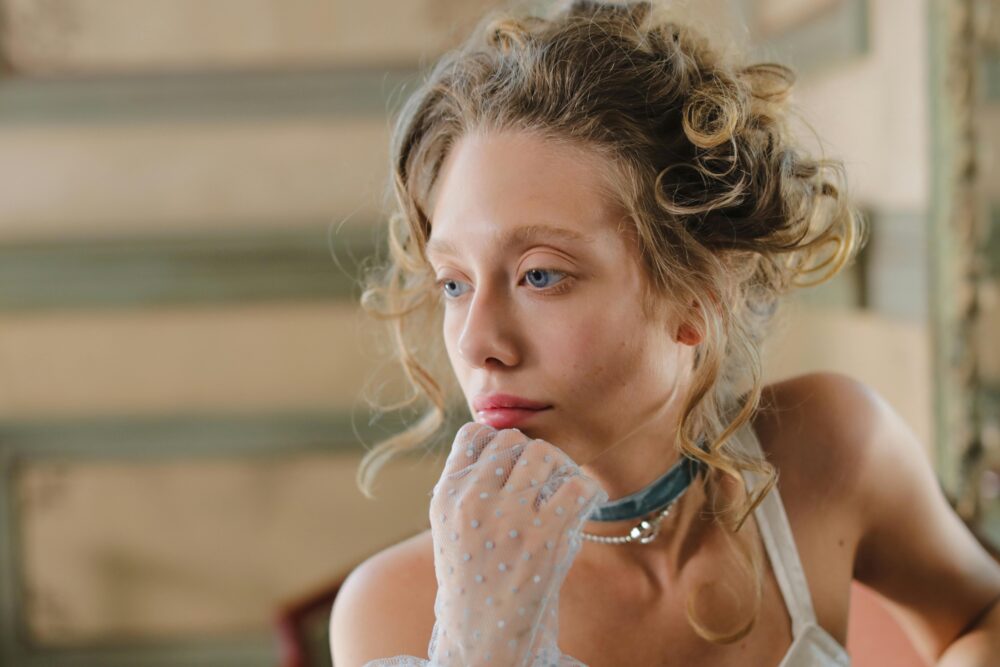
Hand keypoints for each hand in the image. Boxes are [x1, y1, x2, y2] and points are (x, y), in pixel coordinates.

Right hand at [425, 422, 608, 665]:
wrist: (485, 636)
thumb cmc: (474, 578)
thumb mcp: (452, 528)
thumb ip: (469, 485)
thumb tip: (502, 436)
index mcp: (446, 498)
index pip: (473, 434)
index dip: (496, 443)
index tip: (509, 466)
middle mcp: (473, 502)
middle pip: (512, 439)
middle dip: (529, 456)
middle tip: (541, 481)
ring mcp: (509, 518)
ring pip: (543, 453)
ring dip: (557, 467)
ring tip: (560, 491)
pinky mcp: (545, 537)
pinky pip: (577, 486)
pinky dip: (586, 491)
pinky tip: (581, 505)